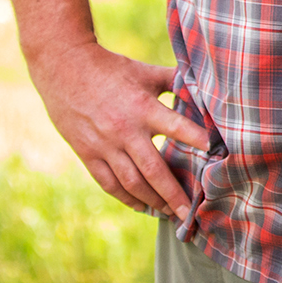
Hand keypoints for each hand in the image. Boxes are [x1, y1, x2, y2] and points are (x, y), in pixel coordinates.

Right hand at [26, 41, 209, 217]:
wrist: (65, 69)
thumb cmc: (112, 68)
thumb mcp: (145, 72)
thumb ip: (173, 81)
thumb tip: (201, 86)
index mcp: (143, 107)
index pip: (176, 126)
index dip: (196, 139)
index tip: (216, 154)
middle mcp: (125, 130)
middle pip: (154, 169)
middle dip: (173, 194)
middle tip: (189, 214)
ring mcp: (105, 145)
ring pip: (132, 183)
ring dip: (152, 201)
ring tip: (168, 214)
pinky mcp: (88, 154)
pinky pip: (109, 183)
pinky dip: (126, 198)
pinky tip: (141, 207)